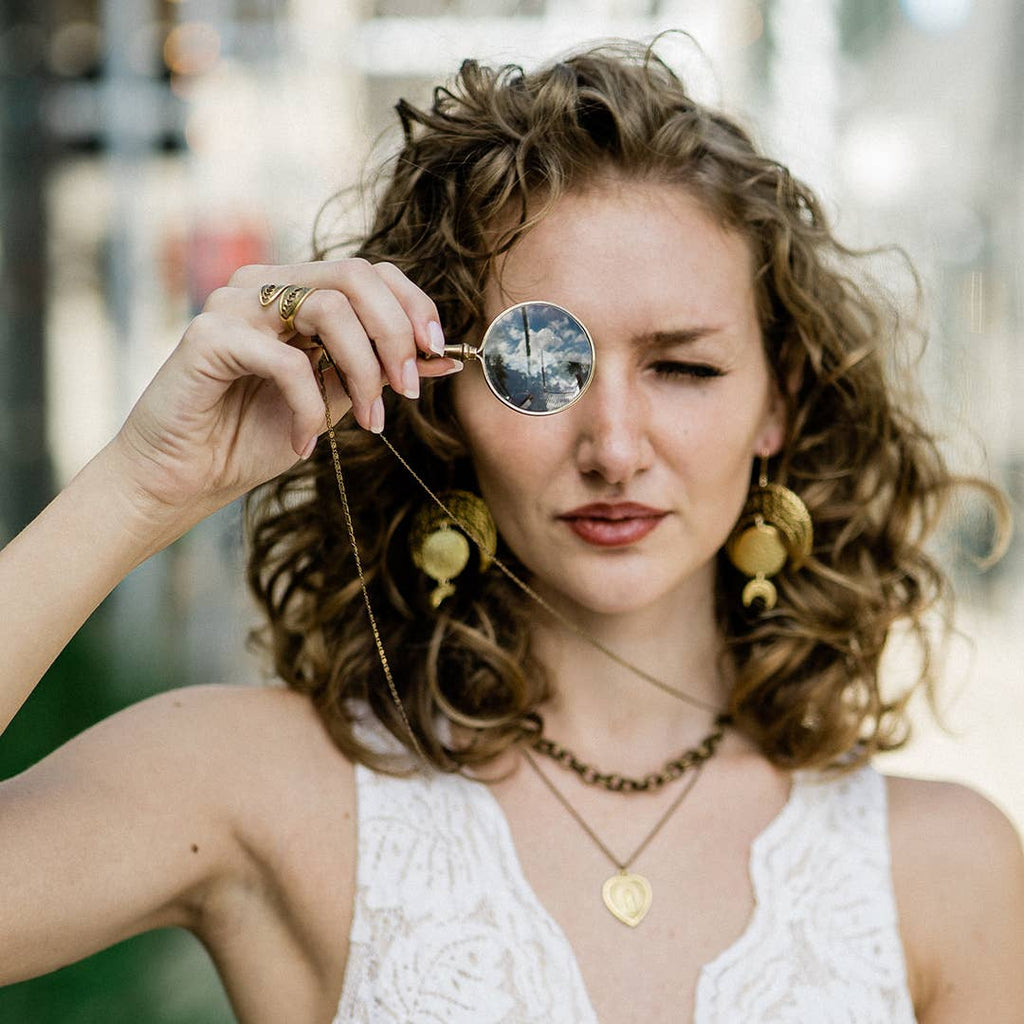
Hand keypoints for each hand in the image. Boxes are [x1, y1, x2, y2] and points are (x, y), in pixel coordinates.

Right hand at [108, 258, 461, 524]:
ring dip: (362, 373)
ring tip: (366, 422)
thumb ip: (377, 372)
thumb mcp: (334, 400)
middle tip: (407, 392)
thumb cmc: (253, 436)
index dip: (412, 305)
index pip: (369, 271)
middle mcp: (265, 285)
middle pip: (355, 275)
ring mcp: (235, 304)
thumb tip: (442, 358)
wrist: (184, 477)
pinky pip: (288, 361)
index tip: (435, 353)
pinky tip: (303, 442)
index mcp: (295, 291)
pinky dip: (309, 407)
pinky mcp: (210, 336)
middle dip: (395, 335)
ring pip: (329, 309)